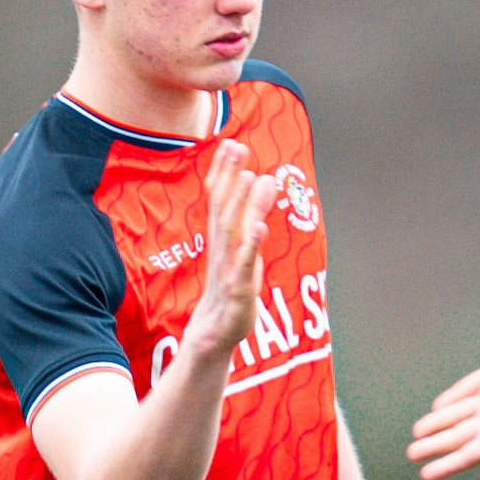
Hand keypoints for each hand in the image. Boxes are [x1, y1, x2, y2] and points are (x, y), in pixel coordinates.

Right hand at [179, 140, 267, 372]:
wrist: (214, 336)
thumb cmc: (232, 288)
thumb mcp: (245, 248)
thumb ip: (254, 214)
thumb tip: (264, 178)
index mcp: (221, 240)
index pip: (218, 201)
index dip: (223, 172)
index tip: (229, 143)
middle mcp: (222, 251)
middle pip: (222, 210)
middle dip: (229, 179)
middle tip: (236, 147)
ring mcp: (228, 270)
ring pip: (231, 234)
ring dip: (239, 205)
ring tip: (249, 177)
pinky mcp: (238, 291)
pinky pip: (243, 267)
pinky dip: (251, 247)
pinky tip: (260, 228)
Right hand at [407, 259, 479, 479]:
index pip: (466, 393)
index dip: (451, 401)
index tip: (436, 408)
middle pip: (456, 419)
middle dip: (435, 428)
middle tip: (417, 434)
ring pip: (454, 439)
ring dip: (433, 447)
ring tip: (413, 454)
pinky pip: (464, 456)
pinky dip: (446, 465)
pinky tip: (428, 474)